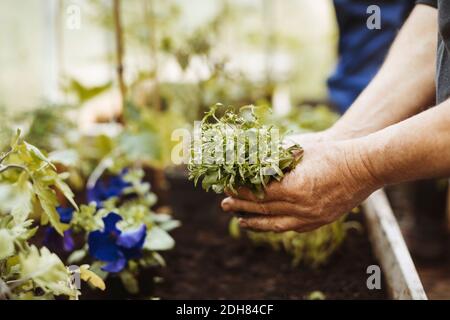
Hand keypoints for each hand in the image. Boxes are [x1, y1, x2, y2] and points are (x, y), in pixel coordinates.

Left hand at [221, 140, 382, 231]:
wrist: (365, 166)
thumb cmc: (332, 152)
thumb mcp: (299, 150)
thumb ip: (274, 159)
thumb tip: (249, 162)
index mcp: (294, 188)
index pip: (257, 194)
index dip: (240, 192)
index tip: (226, 188)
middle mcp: (301, 207)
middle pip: (263, 211)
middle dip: (241, 208)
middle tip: (224, 206)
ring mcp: (312, 217)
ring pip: (276, 224)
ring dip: (255, 223)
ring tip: (240, 221)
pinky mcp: (320, 221)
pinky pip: (292, 228)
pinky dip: (275, 226)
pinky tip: (266, 224)